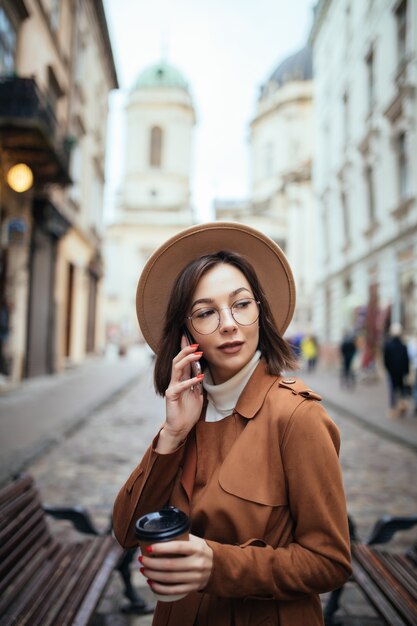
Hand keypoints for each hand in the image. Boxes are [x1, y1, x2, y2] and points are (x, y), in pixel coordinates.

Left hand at [139, 534, 212, 595]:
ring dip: (153, 575)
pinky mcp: (192, 588)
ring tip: (143, 570)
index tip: (148, 547)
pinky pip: (174, 590)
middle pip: (170, 565)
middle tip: (141, 560)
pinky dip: (160, 588)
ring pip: (170, 578)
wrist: (218, 566)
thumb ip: (180, 537)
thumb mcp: (195, 540)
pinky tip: (151, 583)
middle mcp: (197, 563)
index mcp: (197, 548)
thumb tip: (158, 533)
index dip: (161, 548)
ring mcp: (195, 577)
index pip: (178, 547)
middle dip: (152, 563)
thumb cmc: (200, 550)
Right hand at [157, 337, 203, 451]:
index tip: (190, 337)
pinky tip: (199, 378)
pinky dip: (190, 381)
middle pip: (178, 360)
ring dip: (187, 359)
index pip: (182, 360)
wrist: (180, 428)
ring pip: (177, 368)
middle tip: (196, 344)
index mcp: (181, 379)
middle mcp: (175, 381)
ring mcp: (172, 387)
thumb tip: (203, 372)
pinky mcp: (171, 396)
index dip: (185, 349)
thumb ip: (198, 384)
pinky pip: (180, 385)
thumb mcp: (197, 395)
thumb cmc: (188, 412)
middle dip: (186, 350)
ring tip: (198, 354)